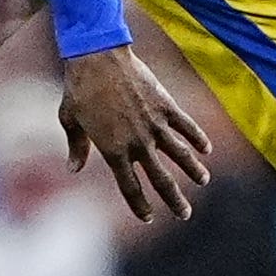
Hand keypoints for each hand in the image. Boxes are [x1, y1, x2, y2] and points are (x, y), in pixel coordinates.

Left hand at [59, 45, 212, 222]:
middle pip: (161, 180)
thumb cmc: (79, 89)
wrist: (98, 57)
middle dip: (174, 200)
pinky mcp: (166, 105)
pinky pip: (186, 126)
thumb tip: (73, 169)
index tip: (148, 218)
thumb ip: (77, 147)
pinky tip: (206, 149)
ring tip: (203, 181)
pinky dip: (197, 138)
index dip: (140, 205)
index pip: (130, 187)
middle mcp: (138, 143)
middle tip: (185, 215)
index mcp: (113, 151)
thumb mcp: (70, 120)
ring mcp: (154, 124)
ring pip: (180, 155)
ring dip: (194, 170)